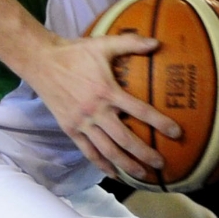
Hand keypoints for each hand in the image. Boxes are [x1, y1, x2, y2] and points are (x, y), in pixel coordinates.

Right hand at [26, 33, 180, 180]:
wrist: (41, 62)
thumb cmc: (75, 52)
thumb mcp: (104, 44)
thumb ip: (131, 43)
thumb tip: (157, 42)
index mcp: (107, 91)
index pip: (139, 110)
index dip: (160, 122)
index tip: (176, 132)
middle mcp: (95, 111)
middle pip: (124, 139)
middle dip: (145, 154)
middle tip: (161, 164)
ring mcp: (81, 123)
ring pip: (107, 151)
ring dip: (126, 164)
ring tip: (142, 175)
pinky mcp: (70, 129)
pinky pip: (88, 152)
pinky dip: (102, 165)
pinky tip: (114, 173)